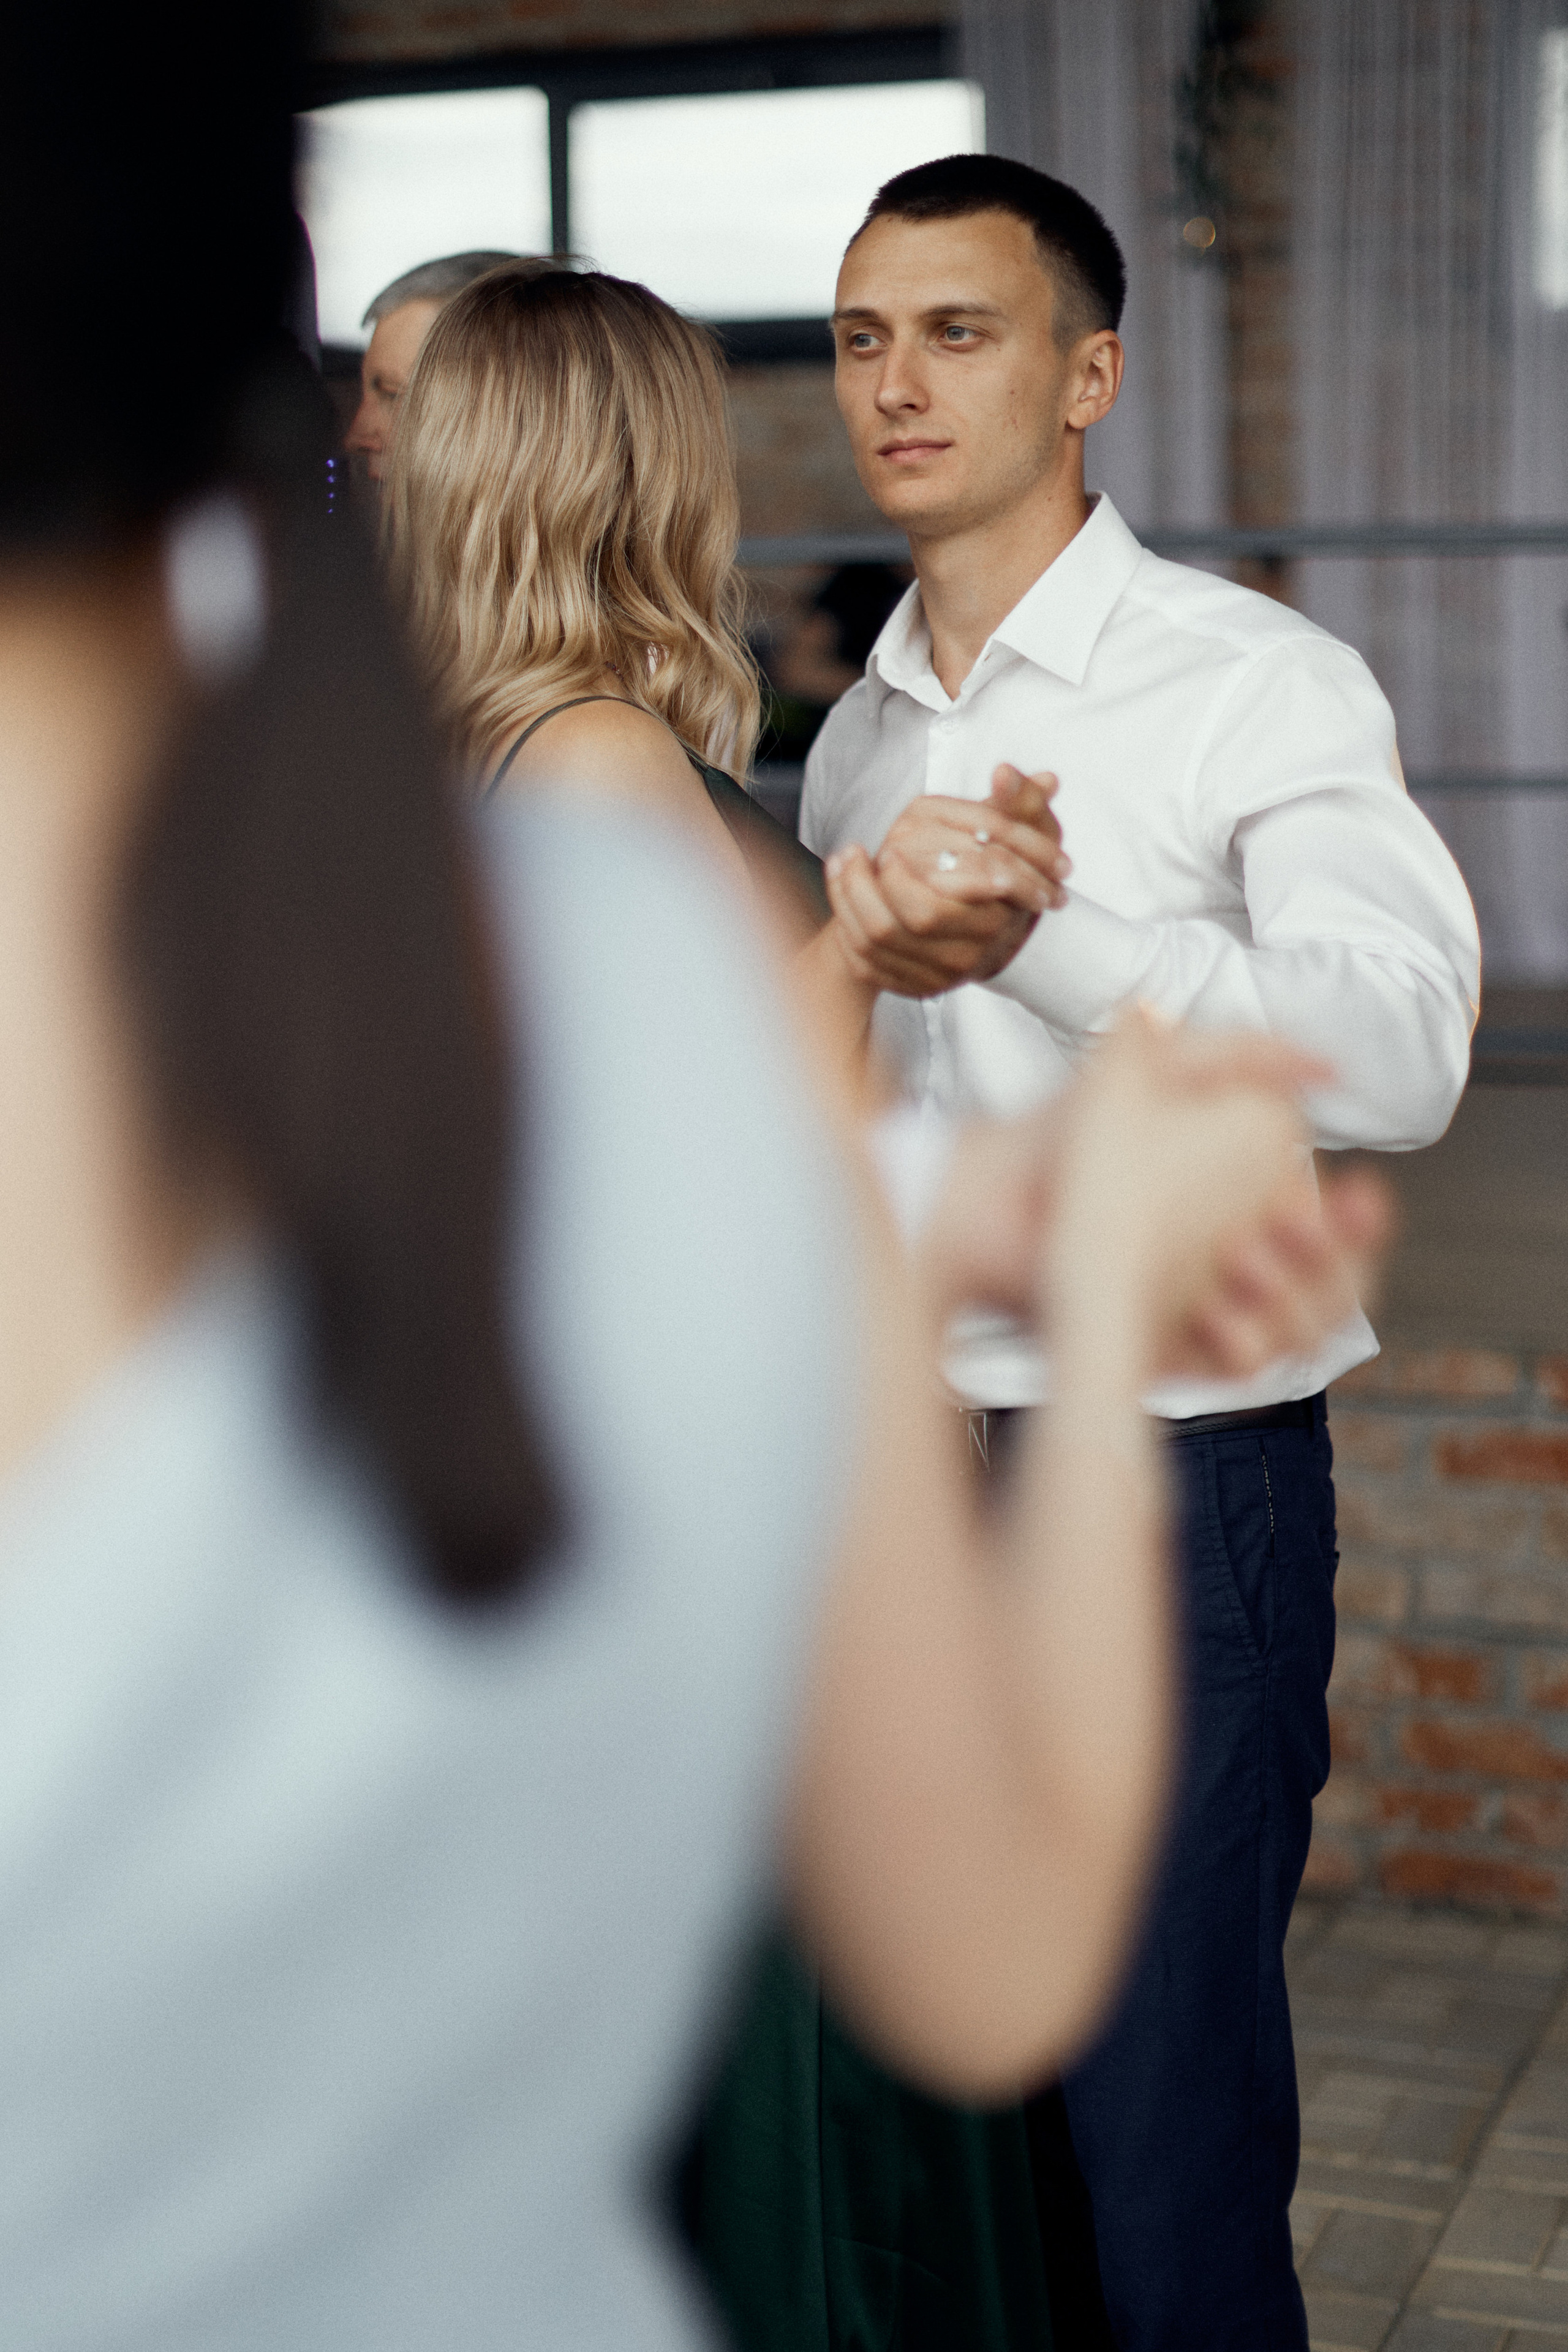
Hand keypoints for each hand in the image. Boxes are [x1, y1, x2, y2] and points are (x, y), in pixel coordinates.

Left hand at [825, 766, 1070, 998]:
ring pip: (874, 943)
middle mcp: (966, 953)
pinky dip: (845, 924)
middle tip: (852, 849)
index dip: (901, 878)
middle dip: (864, 887)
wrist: (999, 928)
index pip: (933, 909)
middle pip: (895, 928)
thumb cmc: (1010, 871)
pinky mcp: (913, 984)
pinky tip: (841, 890)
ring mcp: (939, 974)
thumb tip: (1004, 773)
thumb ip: (1020, 802)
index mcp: (993, 917)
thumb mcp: (1025, 835)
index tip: (888, 845)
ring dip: (847, 898)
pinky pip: (865, 962)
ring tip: (840, 860)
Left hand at [1046, 1011, 1389, 1378]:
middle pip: (1332, 1289)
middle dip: (1339, 1263)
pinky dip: (1235, 1346)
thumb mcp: (1161, 1071)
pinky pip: (1229, 1368)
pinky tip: (1218, 1320)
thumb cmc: (1068, 1132)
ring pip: (1295, 1332)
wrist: (990, 1195)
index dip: (1358, 1221)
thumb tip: (1328, 1067)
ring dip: (1290, 1303)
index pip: (1339, 1233)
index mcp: (1251, 1208)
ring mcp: (1206, 1312)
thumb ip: (1244, 1056)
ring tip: (1245, 1263)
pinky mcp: (1170, 1351)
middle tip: (1303, 1226)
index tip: (1358, 1193)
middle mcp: (1238, 1269)